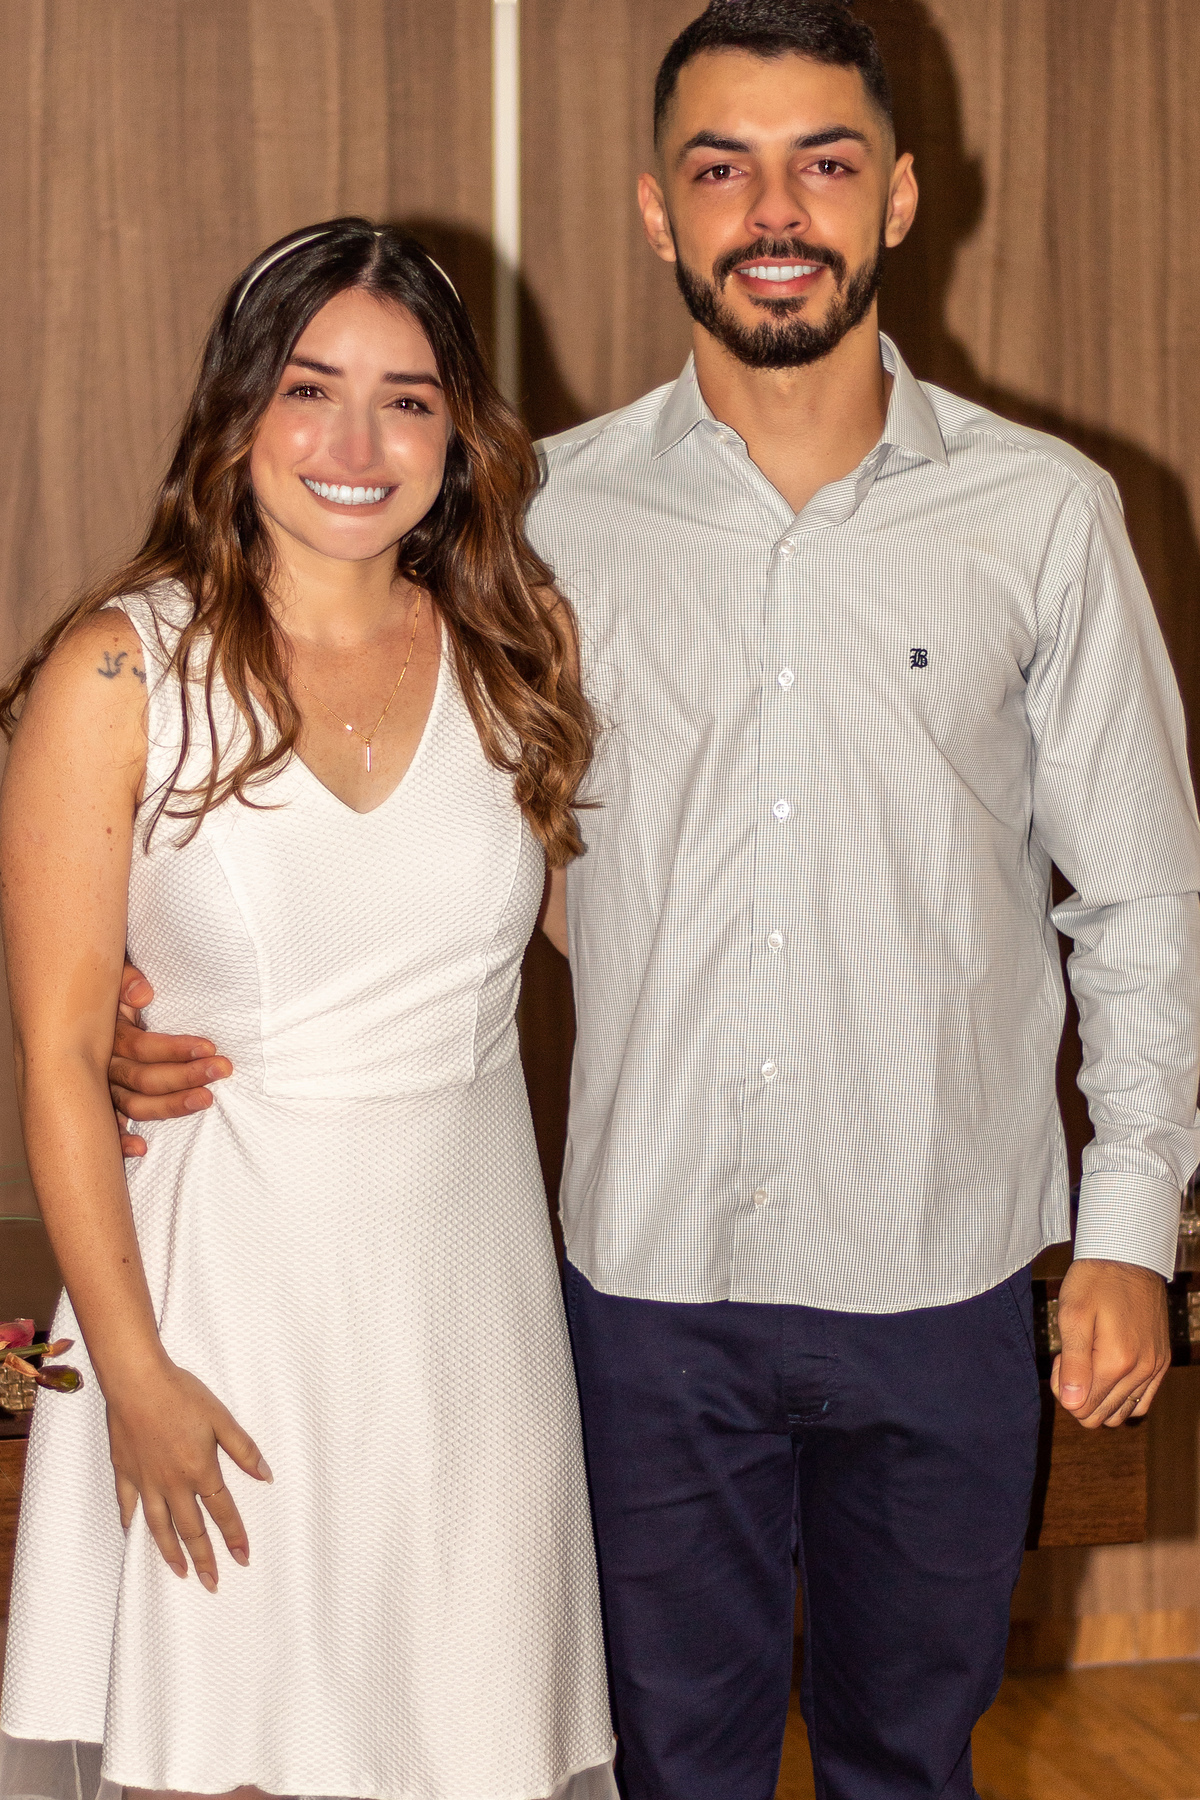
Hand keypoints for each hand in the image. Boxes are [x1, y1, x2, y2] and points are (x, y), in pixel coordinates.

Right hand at [106, 1359, 271, 1589]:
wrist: (137, 1382)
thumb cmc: (182, 1395)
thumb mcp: (221, 1418)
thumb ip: (244, 1450)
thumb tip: (266, 1476)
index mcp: (200, 1470)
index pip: (222, 1512)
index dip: (234, 1536)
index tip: (243, 1559)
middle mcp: (173, 1484)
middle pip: (190, 1529)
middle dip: (204, 1558)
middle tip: (211, 1583)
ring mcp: (146, 1480)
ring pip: (158, 1526)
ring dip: (170, 1552)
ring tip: (180, 1573)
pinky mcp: (125, 1471)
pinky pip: (128, 1504)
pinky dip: (131, 1523)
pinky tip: (134, 1535)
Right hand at [111, 962, 231, 1156]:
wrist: (73, 1005)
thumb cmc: (106, 990)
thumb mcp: (112, 976)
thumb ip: (125, 979)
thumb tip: (143, 993)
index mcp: (106, 1035)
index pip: (142, 1047)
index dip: (175, 1049)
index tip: (210, 1047)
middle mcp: (100, 1065)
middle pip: (143, 1078)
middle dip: (186, 1075)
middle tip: (222, 1069)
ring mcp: (99, 1089)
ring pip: (134, 1104)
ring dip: (170, 1106)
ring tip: (207, 1100)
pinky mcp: (101, 1105)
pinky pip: (108, 1127)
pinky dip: (120, 1141)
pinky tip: (141, 1150)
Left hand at [1051, 1257, 1170, 1427]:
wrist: (1129, 1256)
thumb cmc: (1094, 1281)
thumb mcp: (1072, 1315)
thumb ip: (1072, 1364)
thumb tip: (1073, 1404)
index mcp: (1116, 1362)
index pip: (1082, 1408)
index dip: (1062, 1389)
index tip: (1060, 1358)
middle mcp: (1142, 1371)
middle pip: (1100, 1415)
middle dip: (1078, 1394)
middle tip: (1071, 1359)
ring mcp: (1155, 1368)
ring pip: (1121, 1413)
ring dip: (1099, 1396)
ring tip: (1089, 1362)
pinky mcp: (1161, 1362)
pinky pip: (1142, 1401)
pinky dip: (1122, 1397)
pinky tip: (1108, 1372)